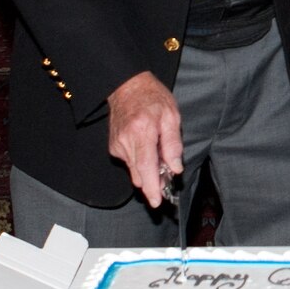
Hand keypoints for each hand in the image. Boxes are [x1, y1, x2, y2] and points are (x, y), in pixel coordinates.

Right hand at [106, 72, 182, 206]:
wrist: (127, 87)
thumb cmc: (153, 99)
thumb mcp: (171, 116)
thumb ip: (173, 144)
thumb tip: (175, 168)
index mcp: (143, 131)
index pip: (146, 166)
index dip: (152, 186)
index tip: (156, 201)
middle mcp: (126, 141)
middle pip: (139, 174)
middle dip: (153, 183)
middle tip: (166, 182)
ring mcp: (117, 145)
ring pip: (135, 171)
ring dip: (148, 172)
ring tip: (159, 157)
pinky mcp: (113, 147)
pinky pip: (129, 163)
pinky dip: (140, 163)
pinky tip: (146, 148)